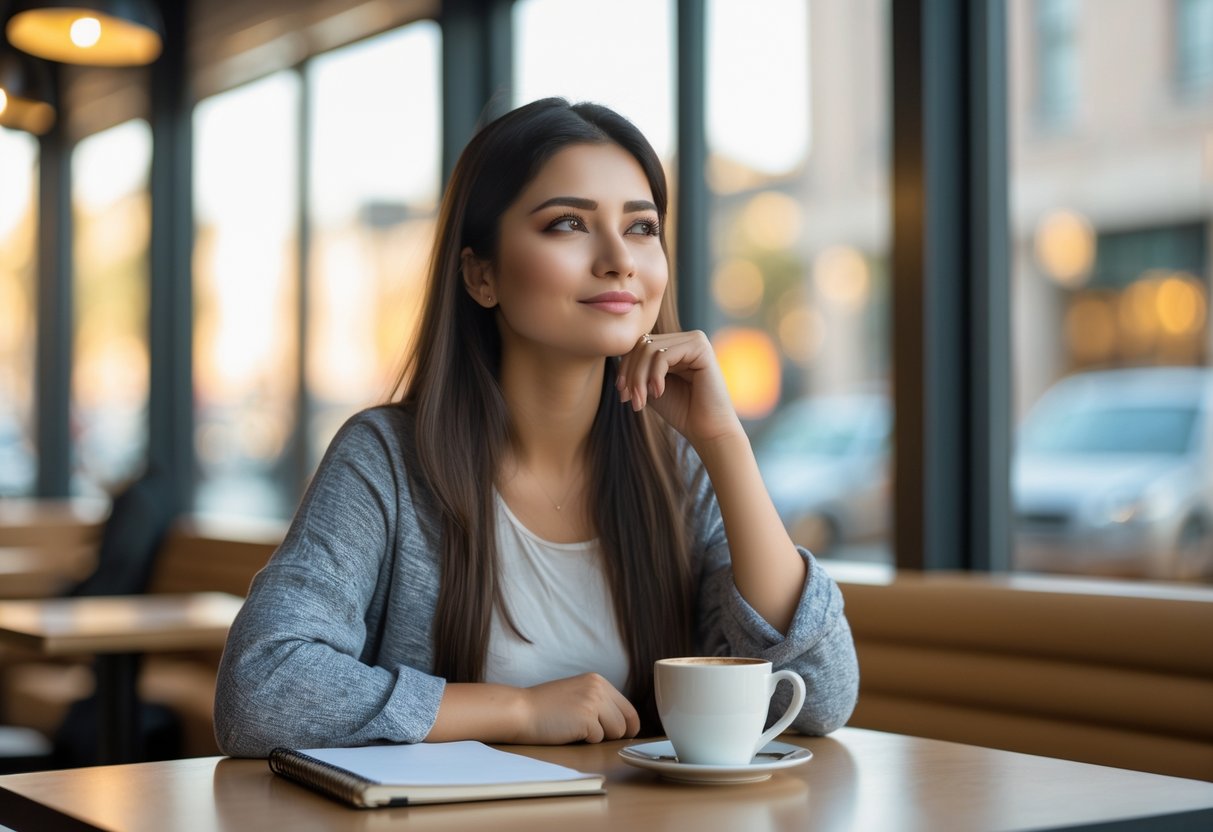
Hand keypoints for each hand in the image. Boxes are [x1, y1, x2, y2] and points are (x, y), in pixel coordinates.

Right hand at [517, 673, 639, 743]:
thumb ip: (598, 701)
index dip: (628, 726)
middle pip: (626, 722)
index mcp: (598, 680)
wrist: (520, 709)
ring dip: (599, 737)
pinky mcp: (586, 718)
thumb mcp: (577, 694)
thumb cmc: (544, 707)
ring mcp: (593, 702)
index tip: (622, 735)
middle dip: (613, 733)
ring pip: (616, 732)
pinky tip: (569, 732)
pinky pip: (598, 739)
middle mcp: (599, 688)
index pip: (628, 708)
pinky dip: (585, 741)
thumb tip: (623, 724)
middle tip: (592, 733)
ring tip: (577, 729)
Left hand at [616, 330, 743, 446]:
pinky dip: (654, 376)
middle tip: (630, 400)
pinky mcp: (701, 347)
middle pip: (642, 344)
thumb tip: (615, 355)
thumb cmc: (681, 411)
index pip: (640, 345)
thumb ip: (637, 369)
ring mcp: (695, 339)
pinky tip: (658, 393)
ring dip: (639, 378)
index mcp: (675, 345)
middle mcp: (685, 338)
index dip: (626, 368)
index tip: (622, 395)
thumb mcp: (649, 386)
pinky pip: (663, 355)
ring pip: (649, 349)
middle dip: (631, 374)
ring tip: (641, 401)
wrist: (707, 430)